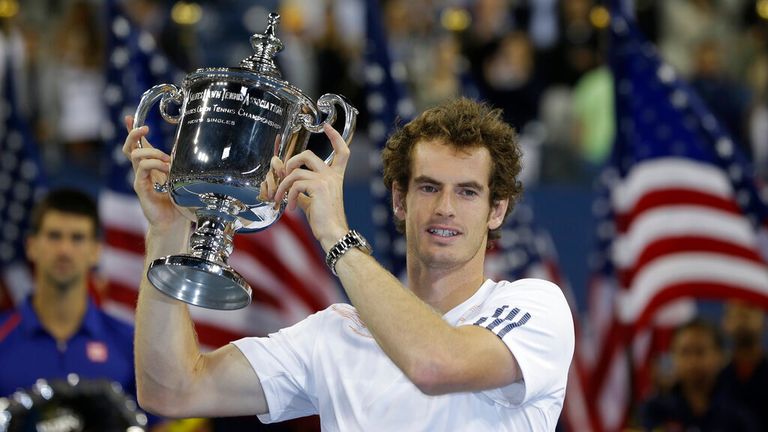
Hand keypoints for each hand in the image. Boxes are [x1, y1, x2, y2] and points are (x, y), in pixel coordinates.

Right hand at [122, 116, 184, 230]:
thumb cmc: (177, 201)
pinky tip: (166, 170)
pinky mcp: (140, 188)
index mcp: (149, 168)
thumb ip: (179, 164)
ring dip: (152, 153)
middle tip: (146, 128)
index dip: (131, 131)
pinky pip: (141, 170)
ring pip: (136, 156)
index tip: (129, 117)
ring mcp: (139, 179)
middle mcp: (141, 172)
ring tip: (167, 161)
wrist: (172, 222)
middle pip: (130, 148)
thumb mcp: (180, 177)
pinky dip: (154, 165)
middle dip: (134, 134)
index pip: (136, 146)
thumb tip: (189, 148)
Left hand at [265, 123, 350, 248]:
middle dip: (291, 162)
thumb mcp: (311, 200)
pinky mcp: (319, 187)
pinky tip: (292, 208)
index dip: (335, 137)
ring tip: (280, 199)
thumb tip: (283, 178)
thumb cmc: (323, 220)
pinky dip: (289, 196)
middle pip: (308, 155)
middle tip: (284, 175)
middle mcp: (332, 175)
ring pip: (295, 172)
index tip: (327, 126)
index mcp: (335, 177)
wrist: (332, 233)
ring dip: (283, 186)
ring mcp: (326, 180)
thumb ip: (301, 187)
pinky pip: (295, 184)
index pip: (342, 151)